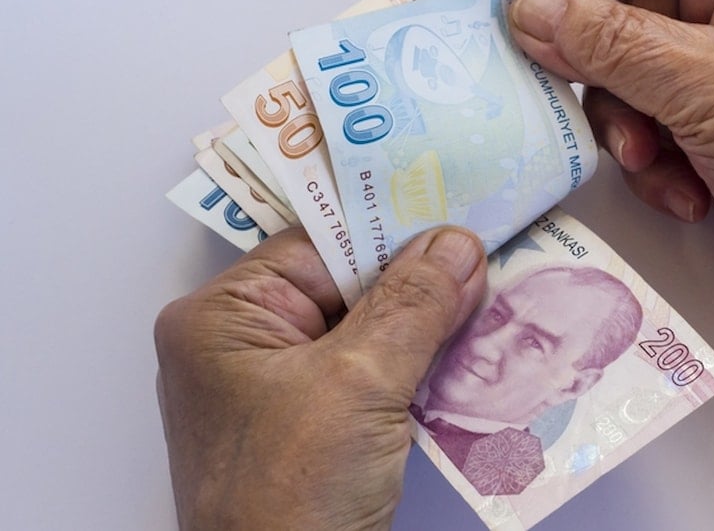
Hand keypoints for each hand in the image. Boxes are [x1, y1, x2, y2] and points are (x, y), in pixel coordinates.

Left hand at [154, 227, 485, 529]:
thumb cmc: (288, 499)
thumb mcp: (357, 385)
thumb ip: (411, 306)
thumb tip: (456, 244)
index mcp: (223, 319)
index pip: (319, 244)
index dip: (390, 230)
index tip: (458, 214)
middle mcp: (245, 348)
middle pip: (348, 286)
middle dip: (418, 283)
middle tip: (489, 260)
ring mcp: (281, 394)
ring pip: (369, 334)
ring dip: (427, 330)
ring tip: (490, 307)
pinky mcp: (317, 433)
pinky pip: (375, 379)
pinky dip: (420, 371)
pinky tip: (468, 360)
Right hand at [500, 0, 713, 528]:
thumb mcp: (704, 84)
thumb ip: (606, 41)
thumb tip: (527, 8)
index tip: (511, 0)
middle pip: (622, 5)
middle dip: (601, 66)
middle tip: (556, 89)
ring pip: (623, 73)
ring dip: (628, 126)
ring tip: (653, 159)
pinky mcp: (712, 128)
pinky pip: (643, 124)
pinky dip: (652, 162)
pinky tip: (685, 191)